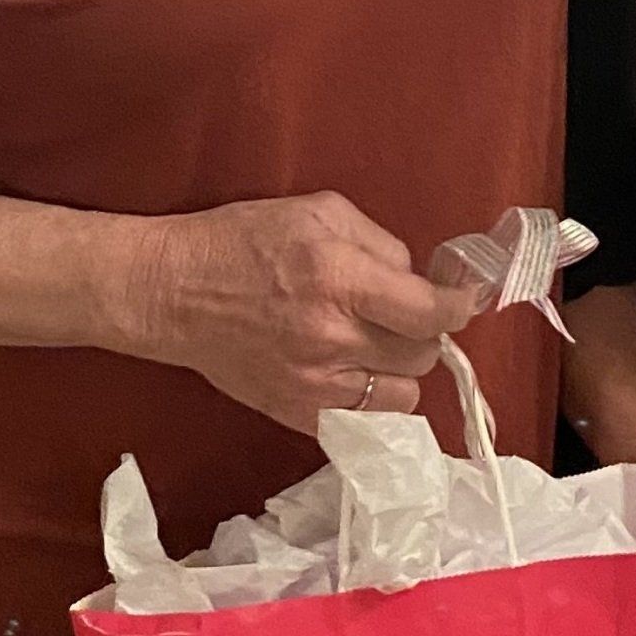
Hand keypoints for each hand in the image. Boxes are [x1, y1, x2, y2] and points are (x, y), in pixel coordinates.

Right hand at [113, 192, 481, 433]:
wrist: (171, 293)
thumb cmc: (241, 241)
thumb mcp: (317, 211)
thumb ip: (379, 243)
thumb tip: (415, 278)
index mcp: (340, 279)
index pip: (431, 312)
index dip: (459, 306)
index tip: (464, 300)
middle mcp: (332, 337)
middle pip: (422, 355)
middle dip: (421, 332)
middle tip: (398, 314)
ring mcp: (314, 385)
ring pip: (403, 397)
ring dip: (399, 371)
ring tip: (373, 347)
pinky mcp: (296, 414)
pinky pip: (363, 423)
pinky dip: (368, 402)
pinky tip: (351, 375)